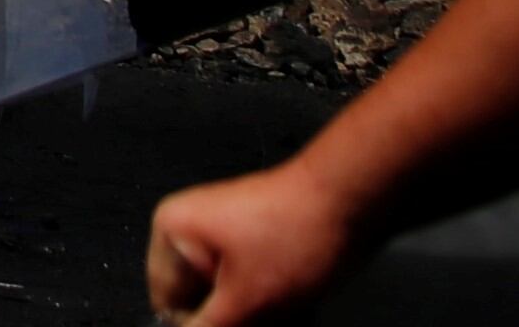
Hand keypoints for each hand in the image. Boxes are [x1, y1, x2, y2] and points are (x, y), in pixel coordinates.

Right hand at [149, 163, 358, 324]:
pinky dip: (272, 305)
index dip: (198, 326)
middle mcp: (193, 230)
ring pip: (232, 297)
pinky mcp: (256, 242)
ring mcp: (226, 234)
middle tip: (266, 322)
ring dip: (259, 319)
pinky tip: (298, 311)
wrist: (351, 203)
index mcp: (173, 232)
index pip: (167, 301)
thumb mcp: (246, 299)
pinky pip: (252, 285)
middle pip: (202, 300)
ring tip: (289, 317)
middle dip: (238, 322)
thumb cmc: (297, 233)